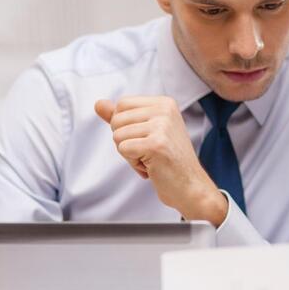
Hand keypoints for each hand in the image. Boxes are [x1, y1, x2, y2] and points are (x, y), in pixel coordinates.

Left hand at [94, 96, 227, 224]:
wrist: (190, 186)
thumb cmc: (168, 161)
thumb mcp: (145, 132)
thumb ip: (122, 117)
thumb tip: (98, 104)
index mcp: (164, 103)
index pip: (122, 104)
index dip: (125, 126)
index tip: (146, 139)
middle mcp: (165, 109)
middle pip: (117, 119)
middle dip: (125, 140)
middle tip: (148, 151)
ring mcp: (162, 126)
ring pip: (117, 136)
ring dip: (130, 154)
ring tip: (151, 159)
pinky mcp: (155, 144)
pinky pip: (123, 149)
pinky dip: (134, 163)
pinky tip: (152, 167)